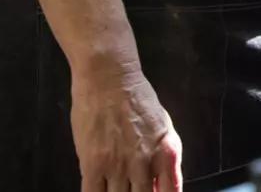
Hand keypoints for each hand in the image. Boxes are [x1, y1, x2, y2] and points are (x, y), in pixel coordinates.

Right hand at [70, 68, 181, 191]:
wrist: (110, 79)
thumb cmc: (138, 100)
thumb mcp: (163, 128)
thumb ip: (163, 159)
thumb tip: (159, 186)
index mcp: (168, 153)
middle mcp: (145, 163)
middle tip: (132, 191)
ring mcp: (118, 165)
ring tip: (117, 190)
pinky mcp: (92, 164)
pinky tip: (99, 191)